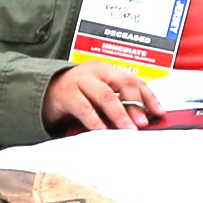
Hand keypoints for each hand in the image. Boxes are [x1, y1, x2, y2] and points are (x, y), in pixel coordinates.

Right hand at [42, 61, 159, 134]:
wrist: (43, 91)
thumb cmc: (76, 95)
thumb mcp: (99, 95)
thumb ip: (117, 103)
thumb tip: (142, 120)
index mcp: (108, 70)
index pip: (134, 81)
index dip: (149, 97)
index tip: (159, 113)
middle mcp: (96, 71)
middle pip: (123, 83)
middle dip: (136, 104)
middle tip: (143, 122)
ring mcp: (80, 81)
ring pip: (105, 96)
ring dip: (119, 114)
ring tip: (128, 129)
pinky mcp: (66, 94)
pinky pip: (84, 109)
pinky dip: (96, 122)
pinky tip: (103, 132)